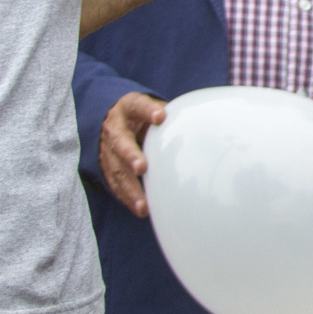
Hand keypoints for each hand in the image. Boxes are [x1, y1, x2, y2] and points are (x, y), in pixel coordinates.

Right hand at [100, 92, 167, 217]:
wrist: (111, 115)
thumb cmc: (142, 113)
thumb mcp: (153, 105)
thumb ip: (172, 113)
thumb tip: (204, 121)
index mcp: (129, 107)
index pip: (139, 106)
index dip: (148, 111)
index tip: (160, 116)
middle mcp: (114, 128)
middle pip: (121, 143)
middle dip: (131, 156)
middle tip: (142, 168)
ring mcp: (107, 149)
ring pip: (116, 169)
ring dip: (130, 188)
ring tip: (144, 206)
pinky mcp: (106, 166)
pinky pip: (114, 183)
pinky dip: (126, 196)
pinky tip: (139, 208)